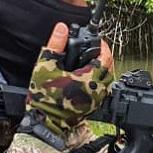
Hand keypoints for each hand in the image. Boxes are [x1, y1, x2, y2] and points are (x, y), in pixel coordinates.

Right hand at [25, 22, 113, 140]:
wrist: (43, 123)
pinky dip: (99, 81)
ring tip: (93, 63)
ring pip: (108, 80)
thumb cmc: (44, 98)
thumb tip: (61, 28)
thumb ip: (55, 44)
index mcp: (88, 78)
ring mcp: (96, 100)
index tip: (97, 41)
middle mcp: (96, 89)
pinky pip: (102, 90)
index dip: (102, 46)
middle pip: (109, 68)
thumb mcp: (46, 66)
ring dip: (103, 70)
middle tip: (96, 50)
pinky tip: (89, 78)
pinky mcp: (93, 107)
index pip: (105, 57)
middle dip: (105, 57)